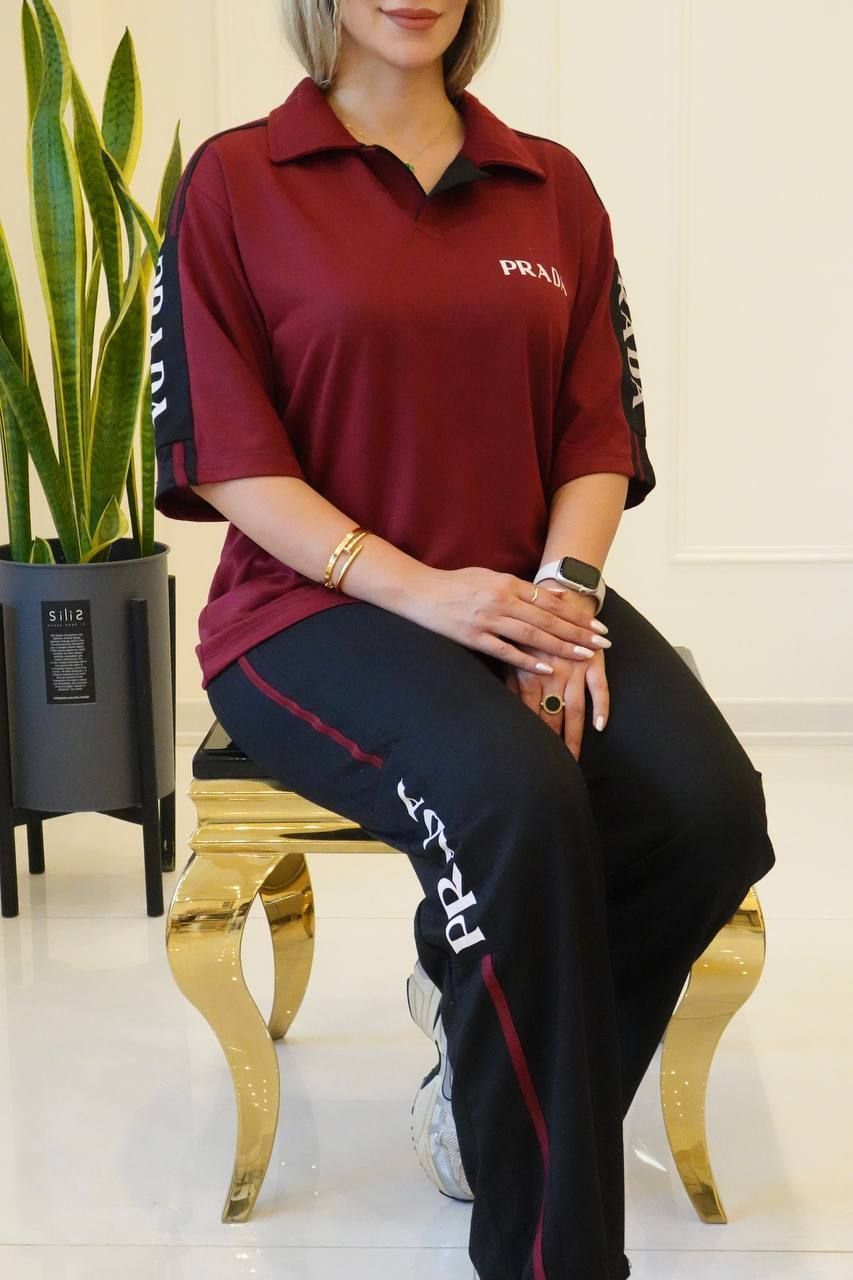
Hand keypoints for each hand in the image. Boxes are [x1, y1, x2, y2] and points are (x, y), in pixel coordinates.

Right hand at [408, 565, 609, 678]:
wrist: (420, 591)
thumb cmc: (457, 583)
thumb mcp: (491, 576)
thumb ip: (519, 587)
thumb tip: (549, 596)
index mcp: (507, 583)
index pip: (551, 602)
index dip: (576, 615)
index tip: (598, 626)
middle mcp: (502, 601)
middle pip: (548, 620)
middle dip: (578, 633)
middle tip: (602, 644)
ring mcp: (487, 620)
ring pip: (532, 635)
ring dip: (561, 647)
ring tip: (584, 656)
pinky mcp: (473, 638)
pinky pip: (505, 651)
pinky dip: (527, 661)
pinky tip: (547, 669)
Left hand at [498, 582, 609, 760]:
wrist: (558, 592)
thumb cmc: (530, 622)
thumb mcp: (512, 645)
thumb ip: (509, 673)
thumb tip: (499, 703)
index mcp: (528, 670)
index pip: (527, 712)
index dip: (528, 735)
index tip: (527, 759)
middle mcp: (551, 673)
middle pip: (550, 715)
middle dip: (550, 744)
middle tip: (551, 771)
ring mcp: (575, 668)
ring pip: (574, 707)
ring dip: (574, 734)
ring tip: (573, 759)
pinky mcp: (594, 660)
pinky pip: (600, 686)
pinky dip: (601, 706)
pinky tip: (601, 726)